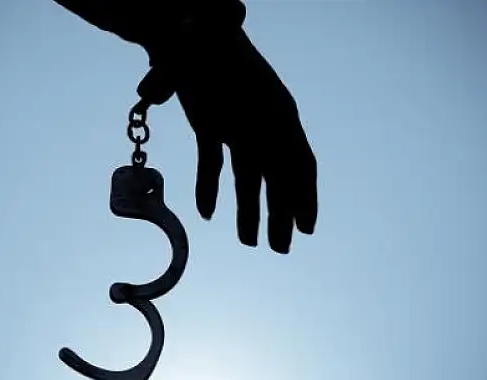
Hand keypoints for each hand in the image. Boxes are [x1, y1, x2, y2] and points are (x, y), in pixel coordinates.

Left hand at [53, 0, 317, 253]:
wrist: (179, 26)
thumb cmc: (201, 29)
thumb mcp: (214, 31)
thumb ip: (223, 33)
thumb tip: (231, 12)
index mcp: (273, 109)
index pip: (297, 159)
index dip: (304, 194)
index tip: (306, 227)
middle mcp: (260, 120)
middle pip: (276, 176)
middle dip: (280, 213)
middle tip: (279, 249)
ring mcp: (237, 125)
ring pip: (248, 176)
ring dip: (248, 208)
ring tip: (248, 241)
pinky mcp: (211, 127)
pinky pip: (214, 164)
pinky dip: (210, 187)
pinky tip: (206, 213)